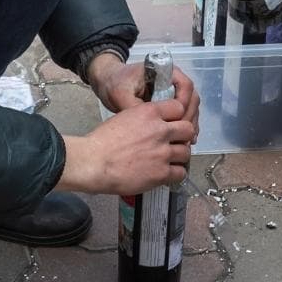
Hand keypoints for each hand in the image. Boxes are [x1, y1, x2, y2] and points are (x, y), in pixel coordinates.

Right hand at [59, 99, 194, 194]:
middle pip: (188, 129)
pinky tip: (166, 174)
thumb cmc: (102, 141)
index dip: (176, 117)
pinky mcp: (161, 173)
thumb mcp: (124, 118)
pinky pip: (181, 173)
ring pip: (186, 152)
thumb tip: (153, 126)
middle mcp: (160, 130)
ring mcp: (163, 152)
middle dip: (183, 136)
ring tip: (169, 161)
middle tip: (174, 143)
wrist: (93, 163)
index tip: (171, 125)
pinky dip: (175, 174)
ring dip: (179, 157)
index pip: (178, 108)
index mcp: (149, 113)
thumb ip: (144, 119)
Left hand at [88, 56, 201, 138]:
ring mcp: (174, 93)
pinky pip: (184, 115)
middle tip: (182, 135)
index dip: (184, 103)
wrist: (110, 82)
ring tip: (185, 142)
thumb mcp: (120, 94)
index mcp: (165, 72)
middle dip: (189, 117)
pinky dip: (184, 127)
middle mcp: (174, 81)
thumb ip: (134, 107)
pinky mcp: (171, 104)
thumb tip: (149, 125)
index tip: (175, 120)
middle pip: (192, 98)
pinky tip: (182, 141)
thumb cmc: (115, 84)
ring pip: (191, 108)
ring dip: (189, 124)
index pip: (185, 86)